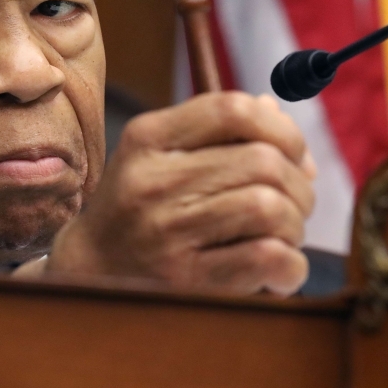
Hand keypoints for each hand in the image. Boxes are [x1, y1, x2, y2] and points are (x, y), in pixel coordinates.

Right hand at [46, 92, 315, 295]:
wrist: (88, 272)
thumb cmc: (136, 210)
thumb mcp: (157, 156)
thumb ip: (214, 132)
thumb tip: (276, 114)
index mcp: (147, 138)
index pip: (231, 109)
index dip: (281, 128)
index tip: (292, 154)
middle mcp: (152, 180)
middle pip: (263, 161)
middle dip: (299, 184)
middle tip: (294, 205)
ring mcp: (166, 231)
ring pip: (270, 206)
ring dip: (294, 225)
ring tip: (281, 238)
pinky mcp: (185, 278)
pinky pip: (267, 257)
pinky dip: (290, 266)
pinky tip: (277, 273)